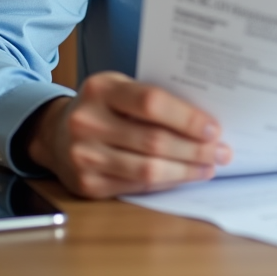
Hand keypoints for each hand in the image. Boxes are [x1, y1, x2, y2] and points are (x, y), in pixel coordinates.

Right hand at [25, 71, 231, 198]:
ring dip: (185, 171)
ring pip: (147, 170)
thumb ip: (151, 98)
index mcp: (100, 89)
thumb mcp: (118, 88)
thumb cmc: (99, 107)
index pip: (151, 103)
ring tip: (209, 167)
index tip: (214, 128)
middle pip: (153, 141)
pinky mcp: (87, 185)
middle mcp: (88, 122)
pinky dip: (166, 183)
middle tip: (222, 152)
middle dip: (195, 149)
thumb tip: (204, 120)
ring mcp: (84, 156)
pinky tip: (183, 176)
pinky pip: (136, 187)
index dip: (187, 118)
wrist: (53, 133)